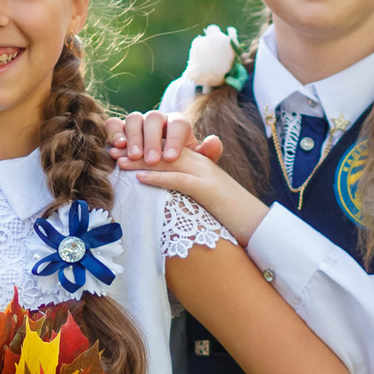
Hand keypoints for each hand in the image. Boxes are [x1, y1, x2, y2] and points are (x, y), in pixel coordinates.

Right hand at [109, 111, 221, 168]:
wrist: (159, 171)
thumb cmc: (180, 166)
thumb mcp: (196, 162)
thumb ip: (208, 153)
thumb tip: (213, 140)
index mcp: (177, 123)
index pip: (178, 123)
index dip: (174, 139)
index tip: (171, 158)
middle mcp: (157, 119)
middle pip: (154, 118)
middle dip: (152, 140)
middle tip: (151, 161)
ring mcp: (137, 123)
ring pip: (133, 118)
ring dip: (133, 137)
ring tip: (133, 157)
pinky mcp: (120, 129)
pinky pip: (113, 124)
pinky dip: (114, 133)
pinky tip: (116, 149)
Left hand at [132, 144, 268, 245]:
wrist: (260, 226)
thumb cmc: (233, 217)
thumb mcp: (206, 200)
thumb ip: (188, 191)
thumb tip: (167, 196)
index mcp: (202, 164)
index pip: (169, 150)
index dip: (145, 148)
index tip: (122, 151)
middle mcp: (203, 164)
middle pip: (165, 151)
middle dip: (137, 150)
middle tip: (113, 152)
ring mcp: (207, 174)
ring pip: (169, 160)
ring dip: (141, 160)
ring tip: (119, 161)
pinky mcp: (210, 189)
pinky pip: (180, 179)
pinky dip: (159, 177)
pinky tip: (140, 178)